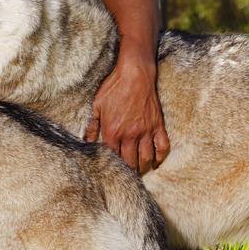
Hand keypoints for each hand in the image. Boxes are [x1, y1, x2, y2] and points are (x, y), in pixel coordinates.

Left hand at [84, 59, 169, 173]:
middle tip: (126, 176)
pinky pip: (162, 146)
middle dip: (127, 172)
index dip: (111, 166)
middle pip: (130, 162)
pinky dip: (160, 157)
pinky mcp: (158, 125)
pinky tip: (156, 162)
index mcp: (113, 131)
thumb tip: (86, 142)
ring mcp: (146, 131)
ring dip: (142, 167)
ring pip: (146, 158)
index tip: (110, 171)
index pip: (112, 157)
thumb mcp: (96, 105)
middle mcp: (130, 135)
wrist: (135, 73)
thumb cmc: (113, 87)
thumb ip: (91, 126)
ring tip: (138, 171)